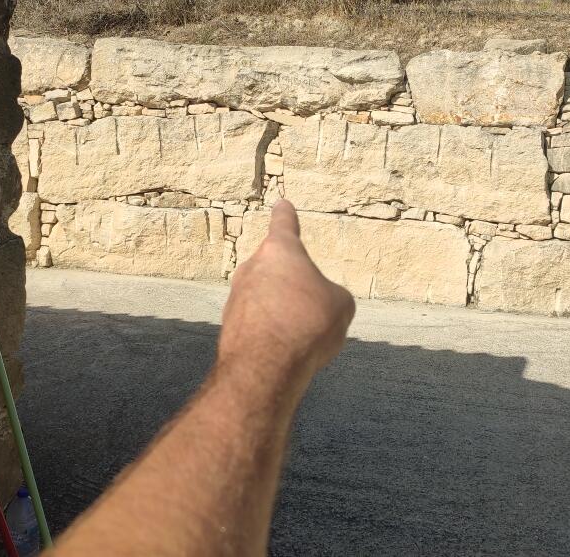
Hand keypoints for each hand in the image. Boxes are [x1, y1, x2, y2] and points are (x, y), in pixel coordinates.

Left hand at [218, 200, 355, 389]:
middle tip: (310, 307)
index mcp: (280, 251)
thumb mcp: (340, 305)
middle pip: (275, 268)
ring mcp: (236, 296)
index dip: (286, 215)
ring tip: (300, 335)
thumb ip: (331, 295)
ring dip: (280, 310)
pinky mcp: (229, 324)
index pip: (284, 224)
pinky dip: (269, 331)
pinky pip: (257, 322)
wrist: (265, 366)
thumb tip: (322, 302)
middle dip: (290, 283)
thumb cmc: (307, 324)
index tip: (282, 204)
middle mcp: (252, 267)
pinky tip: (284, 351)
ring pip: (265, 297)